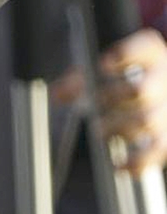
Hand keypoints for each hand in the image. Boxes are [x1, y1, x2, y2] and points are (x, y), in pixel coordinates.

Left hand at [53, 29, 166, 172]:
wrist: (160, 89)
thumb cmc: (125, 76)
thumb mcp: (104, 67)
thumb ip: (79, 79)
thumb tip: (57, 94)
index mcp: (151, 53)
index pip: (142, 47)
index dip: (124, 55)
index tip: (102, 64)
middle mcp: (164, 78)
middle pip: (140, 90)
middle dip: (112, 98)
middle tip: (93, 104)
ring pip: (147, 121)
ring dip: (118, 127)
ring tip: (99, 130)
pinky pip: (157, 151)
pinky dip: (138, 161)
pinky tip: (119, 165)